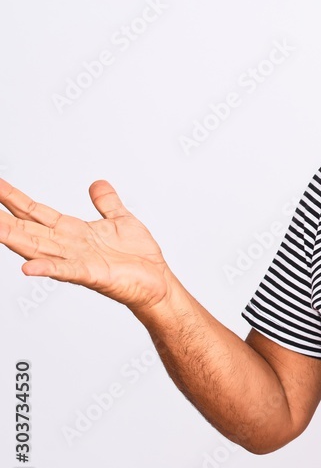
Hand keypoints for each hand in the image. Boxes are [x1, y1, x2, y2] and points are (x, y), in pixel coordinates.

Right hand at [0, 178, 170, 311]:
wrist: (158, 282)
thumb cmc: (138, 258)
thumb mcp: (121, 220)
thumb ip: (106, 203)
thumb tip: (97, 184)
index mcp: (73, 232)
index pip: (35, 212)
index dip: (14, 199)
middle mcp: (68, 246)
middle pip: (27, 228)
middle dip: (2, 219)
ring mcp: (77, 261)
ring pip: (38, 248)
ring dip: (14, 239)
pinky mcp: (92, 275)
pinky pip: (66, 271)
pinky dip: (48, 269)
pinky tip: (28, 267)